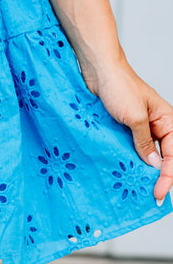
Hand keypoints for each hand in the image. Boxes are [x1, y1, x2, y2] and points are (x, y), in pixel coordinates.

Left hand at [92, 61, 172, 201]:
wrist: (97, 69)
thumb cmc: (119, 84)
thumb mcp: (135, 117)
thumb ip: (144, 142)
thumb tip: (154, 165)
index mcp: (166, 120)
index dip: (167, 176)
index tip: (158, 192)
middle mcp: (156, 124)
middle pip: (162, 157)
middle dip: (157, 176)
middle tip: (149, 194)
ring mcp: (139, 125)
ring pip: (145, 153)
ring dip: (140, 168)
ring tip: (136, 186)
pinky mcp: (123, 125)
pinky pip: (129, 146)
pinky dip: (127, 157)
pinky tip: (123, 169)